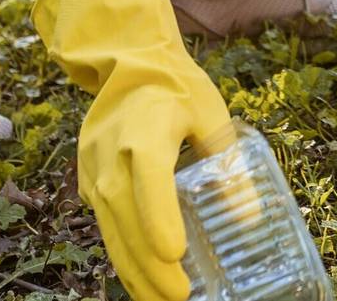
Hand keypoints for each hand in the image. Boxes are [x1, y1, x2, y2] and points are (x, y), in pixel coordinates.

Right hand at [35, 0, 237, 300]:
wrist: (127, 61)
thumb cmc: (176, 86)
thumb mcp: (211, 114)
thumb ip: (228, 163)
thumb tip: (248, 218)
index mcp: (145, 131)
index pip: (148, 182)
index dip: (159, 221)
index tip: (176, 255)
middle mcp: (111, 154)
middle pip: (125, 217)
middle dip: (149, 264)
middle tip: (178, 298)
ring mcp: (94, 168)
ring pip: (109, 228)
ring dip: (133, 269)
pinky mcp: (88, 179)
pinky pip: (103, 223)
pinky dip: (121, 253)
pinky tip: (141, 279)